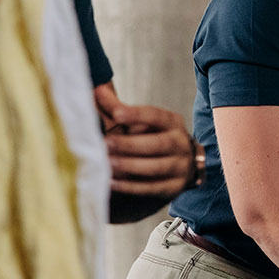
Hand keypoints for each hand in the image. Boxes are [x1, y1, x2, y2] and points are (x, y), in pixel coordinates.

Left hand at [96, 84, 193, 198]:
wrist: (181, 163)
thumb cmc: (153, 137)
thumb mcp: (142, 122)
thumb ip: (119, 108)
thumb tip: (97, 90)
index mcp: (172, 122)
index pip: (156, 116)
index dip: (136, 114)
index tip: (116, 113)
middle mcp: (180, 143)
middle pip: (159, 144)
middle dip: (131, 145)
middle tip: (106, 144)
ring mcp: (180, 166)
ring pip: (156, 167)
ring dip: (130, 166)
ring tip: (107, 164)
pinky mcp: (174, 187)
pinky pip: (151, 188)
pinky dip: (130, 186)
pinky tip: (111, 182)